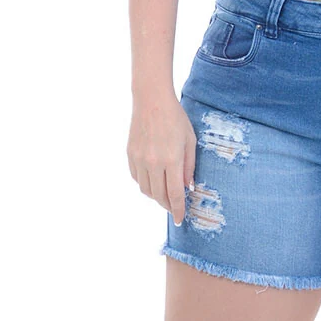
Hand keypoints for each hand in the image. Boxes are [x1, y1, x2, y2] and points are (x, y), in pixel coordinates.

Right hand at [127, 95, 195, 226]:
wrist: (151, 101)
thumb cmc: (175, 118)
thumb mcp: (190, 141)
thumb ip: (189, 166)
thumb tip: (187, 187)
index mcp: (171, 160)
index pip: (175, 194)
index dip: (178, 210)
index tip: (180, 219)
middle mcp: (153, 163)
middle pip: (159, 196)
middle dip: (168, 206)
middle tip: (175, 209)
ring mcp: (139, 159)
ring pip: (146, 190)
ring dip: (156, 196)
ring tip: (165, 195)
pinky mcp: (130, 155)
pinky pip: (137, 178)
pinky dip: (145, 184)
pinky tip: (153, 181)